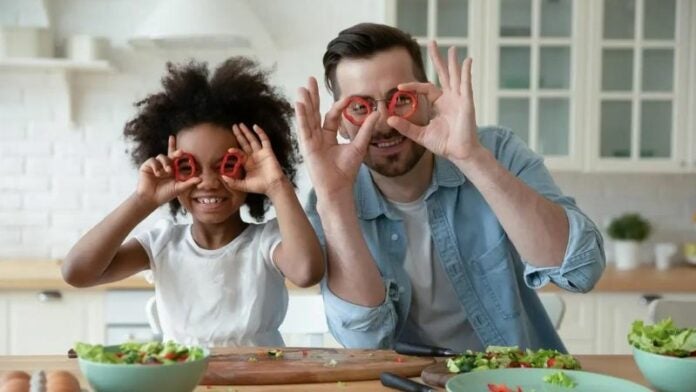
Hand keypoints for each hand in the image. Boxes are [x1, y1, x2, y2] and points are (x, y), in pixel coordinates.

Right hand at [136, 135, 200, 205]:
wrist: (150, 199)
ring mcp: (156, 165)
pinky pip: (153, 160)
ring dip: (166, 162)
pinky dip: (156, 166)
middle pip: (171, 154)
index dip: (181, 153)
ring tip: (168, 171)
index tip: (186, 150)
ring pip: (162, 156)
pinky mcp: (148, 165)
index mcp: (174, 169)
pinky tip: (157, 174)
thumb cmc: (165, 194)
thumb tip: (201, 179)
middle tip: (181, 152)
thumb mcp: (179, 188)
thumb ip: (189, 183)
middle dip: (176, 152)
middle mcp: (165, 165)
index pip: (178, 159)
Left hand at [221, 123, 287, 195]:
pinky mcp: (268, 151)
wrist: (273, 186)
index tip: (229, 149)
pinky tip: (255, 127)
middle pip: (245, 142)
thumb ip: (233, 182)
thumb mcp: (244, 185)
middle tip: (233, 126)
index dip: (234, 150)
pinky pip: (264, 140)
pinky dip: (260, 133)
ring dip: (247, 132)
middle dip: (239, 135)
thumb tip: (222, 177)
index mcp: (247, 163)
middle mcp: (253, 156)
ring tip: (241, 124)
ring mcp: (261, 153)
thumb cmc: (260, 187)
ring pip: (252, 139)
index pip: (239, 153)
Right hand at [295, 77, 378, 197]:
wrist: (339, 187)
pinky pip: (304, 129)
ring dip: (304, 103)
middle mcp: (318, 137)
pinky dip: (301, 116)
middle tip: (309, 80)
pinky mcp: (306, 147)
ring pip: (307, 118)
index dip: (338, 105)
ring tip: (302, 88)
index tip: (347, 96)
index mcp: (328, 136)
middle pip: (314, 113)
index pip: (331, 116)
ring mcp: (310, 141)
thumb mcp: (359, 146)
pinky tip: (299, 104)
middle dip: (312, 97)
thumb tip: (377, 114)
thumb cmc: (347, 171)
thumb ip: (365, 129)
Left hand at [387, 41, 484, 165]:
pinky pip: (466, 84)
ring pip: (455, 75)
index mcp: (440, 103)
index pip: (425, 88)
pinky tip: (467, 61)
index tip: (399, 86)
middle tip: (432, 42)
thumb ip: (406, 128)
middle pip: (443, 74)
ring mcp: (459, 98)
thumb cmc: (444, 144)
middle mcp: (450, 98)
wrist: (459, 153)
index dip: (412, 85)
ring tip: (452, 47)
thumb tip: (389, 120)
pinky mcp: (467, 102)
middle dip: (437, 59)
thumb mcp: (420, 135)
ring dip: (453, 62)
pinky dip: (466, 72)